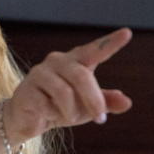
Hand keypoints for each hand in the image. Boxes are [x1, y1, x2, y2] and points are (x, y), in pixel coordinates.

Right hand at [5, 28, 132, 142]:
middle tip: (101, 120)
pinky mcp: (26, 89)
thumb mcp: (86, 106)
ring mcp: (39, 73)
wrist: (28, 120)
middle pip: (81, 76)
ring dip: (71, 112)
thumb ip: (105, 102)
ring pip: (64, 92)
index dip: (109, 43)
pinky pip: (46, 104)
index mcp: (75, 61)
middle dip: (93, 100)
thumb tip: (127, 102)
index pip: (94, 50)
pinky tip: (47, 114)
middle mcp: (57, 61)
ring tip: (69, 118)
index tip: (127, 33)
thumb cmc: (60, 107)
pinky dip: (52, 115)